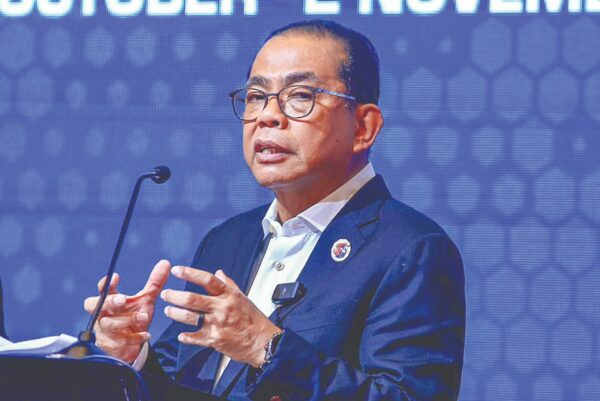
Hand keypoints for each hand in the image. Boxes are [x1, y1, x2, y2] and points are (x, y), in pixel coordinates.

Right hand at [83, 259, 170, 362]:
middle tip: (123, 299)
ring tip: (144, 317)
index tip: (116, 277)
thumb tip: (166, 263)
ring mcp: (105, 330)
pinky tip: (147, 334)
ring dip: (127, 319)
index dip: (105, 284)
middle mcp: (103, 314)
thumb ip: (154, 283)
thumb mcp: (145, 300)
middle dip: (108, 301)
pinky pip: (120, 341)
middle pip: (95, 306)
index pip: (102, 290)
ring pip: (108, 324)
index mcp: (110, 301)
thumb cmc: (134, 317)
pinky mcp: (111, 345)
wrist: (130, 345)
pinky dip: (135, 338)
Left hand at [161, 266, 280, 367]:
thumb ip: (229, 284)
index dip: (190, 273)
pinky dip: (185, 336)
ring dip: (175, 313)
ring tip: (168, 310)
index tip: (177, 270)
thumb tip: (219, 272)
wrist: (262, 342)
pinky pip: (194, 338)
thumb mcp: (243, 297)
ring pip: (189, 317)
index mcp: (229, 295)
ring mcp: (217, 324)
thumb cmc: (254, 320)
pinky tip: (181, 335)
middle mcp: (221, 308)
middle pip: (192, 299)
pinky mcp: (214, 340)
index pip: (207, 280)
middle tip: (166, 294)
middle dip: (175, 296)